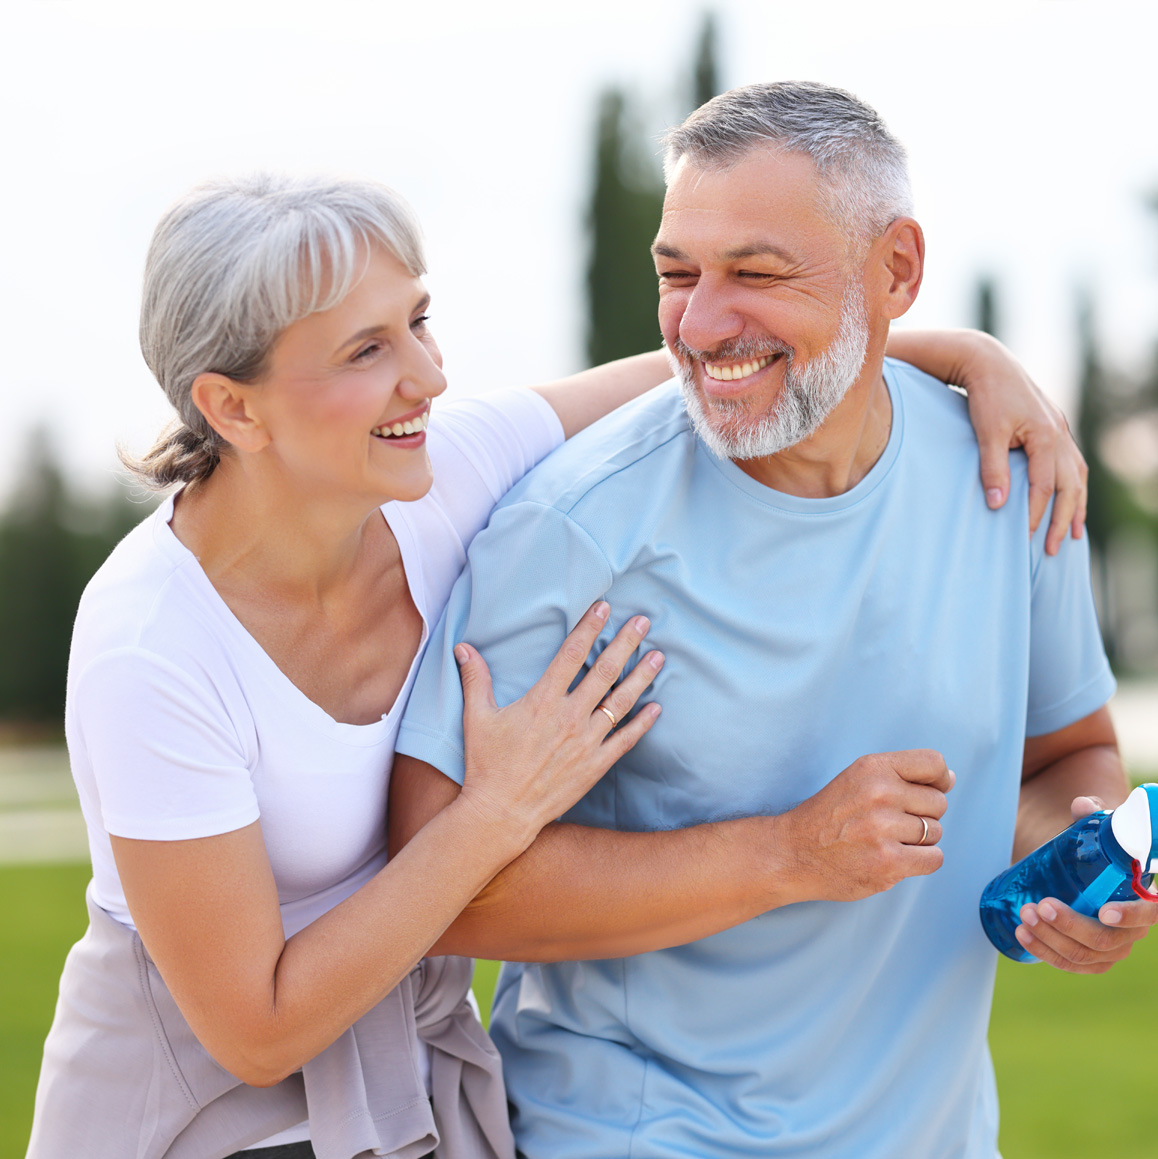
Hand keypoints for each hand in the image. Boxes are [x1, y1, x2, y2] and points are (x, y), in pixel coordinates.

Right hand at [454, 601, 662, 854]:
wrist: (501, 812)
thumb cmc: (487, 764)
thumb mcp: (477, 718)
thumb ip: (475, 679)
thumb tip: (462, 646)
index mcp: (542, 700)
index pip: (572, 654)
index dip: (589, 627)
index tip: (604, 607)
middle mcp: (569, 716)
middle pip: (605, 670)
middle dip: (626, 642)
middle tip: (644, 621)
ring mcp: (586, 741)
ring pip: (621, 702)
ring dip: (641, 676)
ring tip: (658, 656)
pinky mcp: (595, 765)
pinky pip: (626, 740)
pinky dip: (643, 723)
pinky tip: (657, 707)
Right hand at [778, 750, 953, 901]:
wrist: (792, 853)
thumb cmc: (828, 817)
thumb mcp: (856, 779)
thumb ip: (899, 776)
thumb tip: (948, 778)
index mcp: (872, 768)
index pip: (932, 763)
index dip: (939, 779)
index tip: (932, 789)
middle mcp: (880, 793)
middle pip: (938, 803)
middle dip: (922, 814)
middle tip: (891, 822)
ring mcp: (883, 829)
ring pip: (935, 832)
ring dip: (918, 841)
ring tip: (886, 841)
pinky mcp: (888, 863)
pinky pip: (934, 859)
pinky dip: (919, 861)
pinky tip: (894, 857)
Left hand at [958, 331, 1087, 555]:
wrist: (988, 362)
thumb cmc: (985, 397)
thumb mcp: (986, 433)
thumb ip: (993, 469)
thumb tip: (999, 506)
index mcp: (1045, 435)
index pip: (1045, 486)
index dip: (1037, 514)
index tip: (1028, 538)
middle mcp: (1059, 433)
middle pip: (1070, 486)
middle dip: (1063, 519)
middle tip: (1055, 550)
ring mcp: (1060, 429)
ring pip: (1076, 475)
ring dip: (1075, 506)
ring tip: (1074, 533)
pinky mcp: (1053, 427)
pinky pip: (1070, 463)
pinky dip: (1072, 486)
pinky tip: (1069, 500)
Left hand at [1014, 794, 1157, 972]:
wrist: (1083, 872)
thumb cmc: (1096, 851)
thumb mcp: (1096, 831)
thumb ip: (1090, 815)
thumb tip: (1081, 805)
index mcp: (1144, 900)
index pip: (1149, 914)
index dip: (1130, 916)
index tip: (1103, 912)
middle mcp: (1132, 930)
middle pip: (1105, 940)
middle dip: (1069, 924)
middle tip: (1038, 904)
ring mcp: (1110, 949)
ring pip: (1083, 955)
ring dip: (1050, 937)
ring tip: (1023, 915)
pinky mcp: (1089, 959)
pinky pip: (1070, 964)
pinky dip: (1045, 952)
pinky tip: (1023, 934)